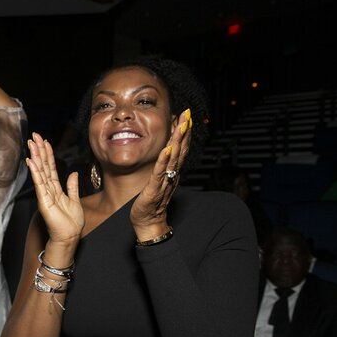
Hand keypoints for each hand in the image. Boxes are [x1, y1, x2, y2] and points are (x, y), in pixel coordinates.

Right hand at [26, 132, 83, 245]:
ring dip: (36, 157)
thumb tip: (74, 174)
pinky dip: (36, 172)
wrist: (69, 237)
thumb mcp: (75, 200)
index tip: (44, 141)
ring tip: (32, 144)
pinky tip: (32, 162)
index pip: (50, 167)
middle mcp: (48, 189)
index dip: (48, 153)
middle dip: (39, 150)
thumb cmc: (71, 223)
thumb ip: (73, 187)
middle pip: (43, 166)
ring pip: (40, 172)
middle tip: (35, 136)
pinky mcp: (44, 201)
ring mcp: (45, 194)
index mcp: (56, 188)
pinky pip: (39, 184)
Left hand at [130, 109, 191, 236]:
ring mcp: (164, 182)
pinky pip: (160, 173)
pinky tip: (166, 148)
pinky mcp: (154, 190)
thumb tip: (167, 148)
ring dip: (177, 140)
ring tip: (181, 125)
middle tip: (187, 113)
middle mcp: (171, 175)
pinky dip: (164, 160)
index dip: (184, 132)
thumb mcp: (159, 178)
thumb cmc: (152, 201)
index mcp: (172, 172)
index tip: (187, 115)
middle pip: (181, 150)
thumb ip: (164, 164)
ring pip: (173, 159)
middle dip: (184, 131)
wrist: (148, 222)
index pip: (181, 148)